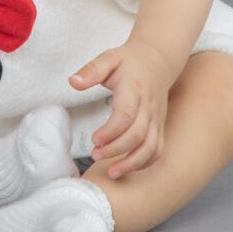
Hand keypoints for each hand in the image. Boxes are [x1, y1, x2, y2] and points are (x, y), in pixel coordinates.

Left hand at [68, 41, 173, 179]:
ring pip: (151, 147)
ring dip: (132, 163)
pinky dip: (145, 163)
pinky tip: (127, 167)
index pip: (126, 115)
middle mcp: (148, 106)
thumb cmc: (128, 62)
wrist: (157, 61)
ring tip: (111, 173)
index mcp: (134, 89)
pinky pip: (157, 150)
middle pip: (138, 135)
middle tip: (95, 155)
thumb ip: (91, 70)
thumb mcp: (108, 58)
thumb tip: (72, 82)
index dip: (110, 131)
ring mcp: (156, 118)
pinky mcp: (160, 126)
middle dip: (116, 150)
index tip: (94, 139)